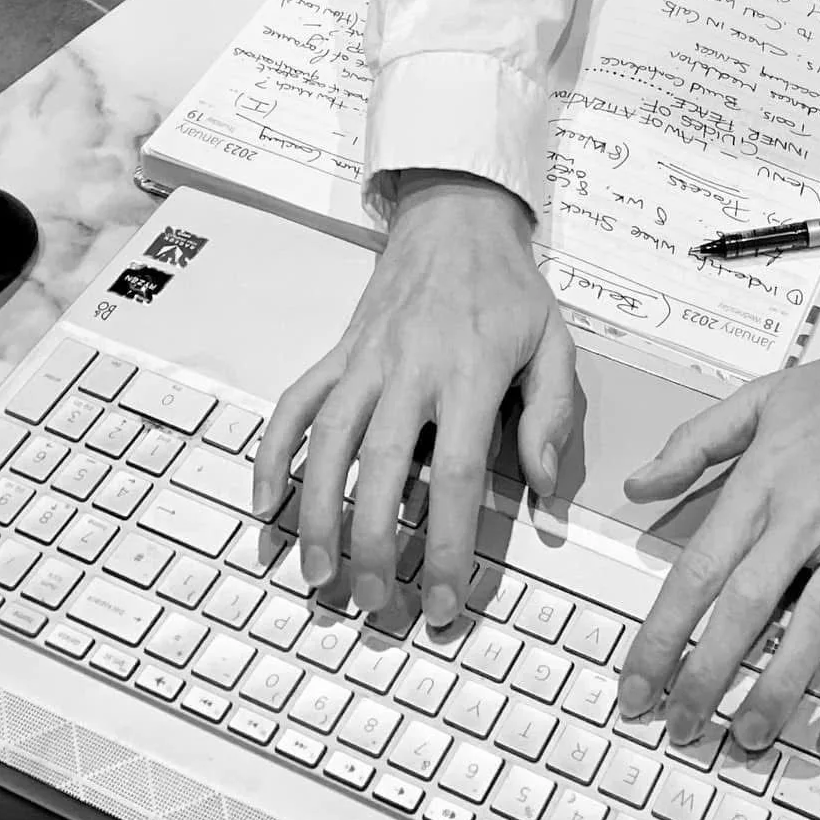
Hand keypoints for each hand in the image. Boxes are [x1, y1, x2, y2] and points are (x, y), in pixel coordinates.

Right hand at [252, 171, 576, 625]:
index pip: (452, 474)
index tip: (445, 600)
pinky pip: (294, 405)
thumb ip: (552, 413)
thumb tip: (540, 486)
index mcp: (469, 371)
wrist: (457, 214)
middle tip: (376, 604)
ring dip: (314, 514)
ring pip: (325, 443)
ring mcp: (364, 358)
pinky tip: (264, 506)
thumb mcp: (554, 340)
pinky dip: (271, 454)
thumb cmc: (508, 285)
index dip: (448, 545)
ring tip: (318, 575)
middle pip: (379, 469)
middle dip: (373, 545)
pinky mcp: (337, 351)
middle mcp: (408, 367)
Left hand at [618, 347, 819, 750]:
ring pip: (814, 622)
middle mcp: (806, 518)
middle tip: (680, 727)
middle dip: (707, 675)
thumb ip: (693, 443)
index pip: (699, 570)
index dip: (663, 633)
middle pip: (746, 607)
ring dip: (781, 686)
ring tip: (751, 736)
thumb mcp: (756, 398)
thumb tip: (638, 484)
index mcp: (762, 484)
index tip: (637, 683)